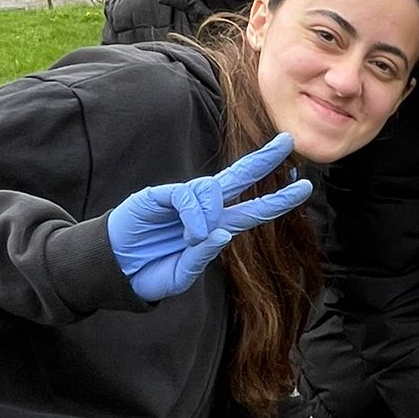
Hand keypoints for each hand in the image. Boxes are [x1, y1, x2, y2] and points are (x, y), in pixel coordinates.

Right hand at [106, 133, 312, 300]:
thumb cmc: (149, 274)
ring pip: (212, 190)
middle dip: (264, 160)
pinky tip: (189, 232)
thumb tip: (224, 232)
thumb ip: (203, 257)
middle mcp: (204, 210)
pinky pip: (187, 195)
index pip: (253, 209)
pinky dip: (194, 213)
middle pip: (240, 179)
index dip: (278, 199)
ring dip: (210, 214)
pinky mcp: (159, 195)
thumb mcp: (181, 276)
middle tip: (288, 141)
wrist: (115, 271)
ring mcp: (181, 200)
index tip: (303, 184)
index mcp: (215, 229)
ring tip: (192, 238)